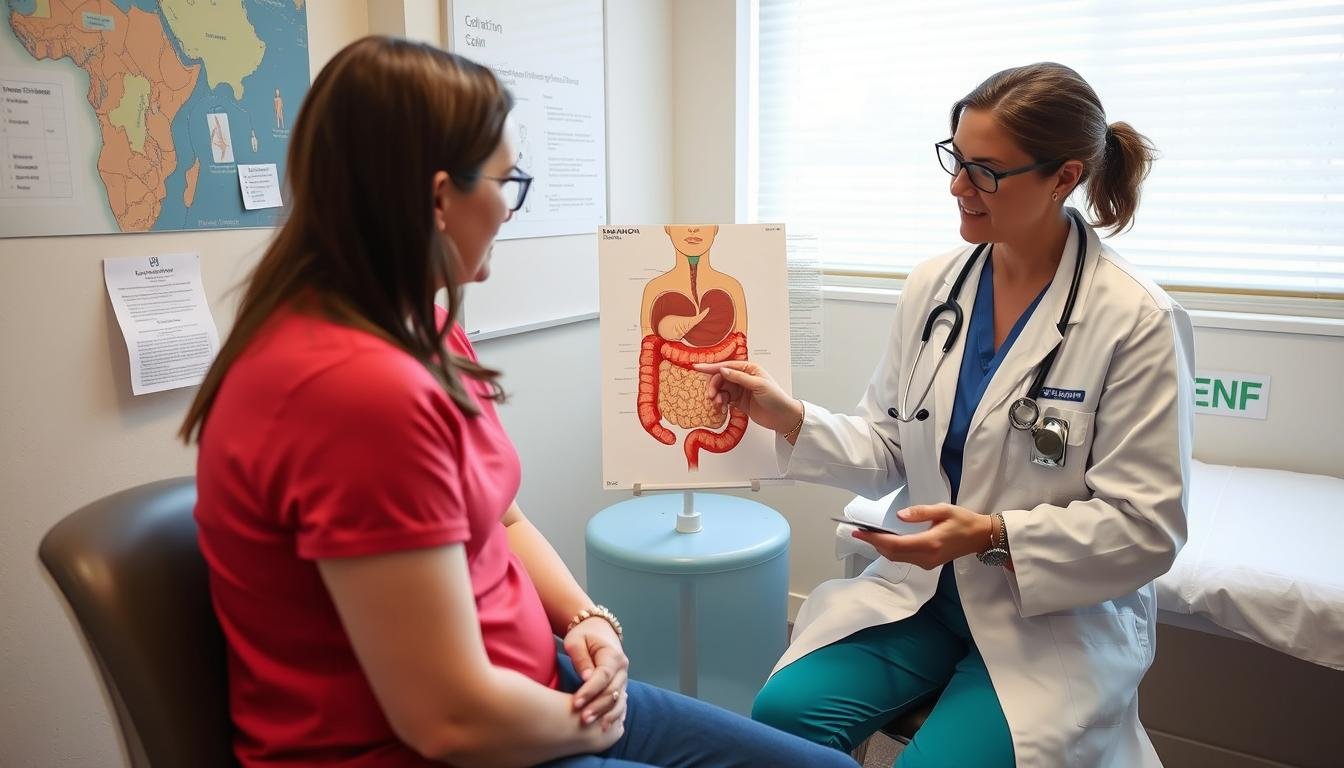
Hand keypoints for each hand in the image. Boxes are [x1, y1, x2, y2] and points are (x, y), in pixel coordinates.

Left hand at [564, 618, 628, 730]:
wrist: (599, 630)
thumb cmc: (584, 636)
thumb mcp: (576, 641)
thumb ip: (581, 658)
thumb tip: (586, 677)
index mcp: (613, 655)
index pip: (603, 676)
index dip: (590, 691)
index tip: (575, 703)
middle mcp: (622, 668)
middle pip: (612, 691)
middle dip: (597, 706)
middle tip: (581, 719)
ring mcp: (623, 678)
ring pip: (618, 700)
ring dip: (605, 713)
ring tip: (589, 724)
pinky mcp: (621, 686)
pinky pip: (620, 703)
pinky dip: (613, 715)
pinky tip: (603, 726)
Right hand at [692, 360, 800, 433]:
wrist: (783, 417)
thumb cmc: (776, 398)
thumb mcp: (758, 385)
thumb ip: (739, 378)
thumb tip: (722, 370)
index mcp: (749, 369)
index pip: (727, 366)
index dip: (711, 367)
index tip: (697, 368)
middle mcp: (743, 377)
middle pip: (721, 378)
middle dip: (714, 386)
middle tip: (712, 396)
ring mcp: (740, 389)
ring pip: (721, 389)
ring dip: (717, 396)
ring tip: (719, 405)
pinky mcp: (739, 401)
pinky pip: (724, 399)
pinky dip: (720, 403)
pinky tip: (722, 409)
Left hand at [851, 504, 994, 569]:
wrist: (980, 537)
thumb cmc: (963, 520)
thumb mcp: (943, 509)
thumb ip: (920, 512)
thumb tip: (899, 516)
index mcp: (929, 542)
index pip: (894, 544)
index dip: (874, 539)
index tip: (859, 532)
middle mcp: (926, 556)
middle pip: (891, 554)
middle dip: (873, 544)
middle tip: (859, 532)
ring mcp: (927, 563)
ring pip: (896, 558)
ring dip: (881, 547)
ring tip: (869, 534)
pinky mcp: (928, 564)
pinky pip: (904, 559)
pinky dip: (891, 550)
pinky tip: (886, 540)